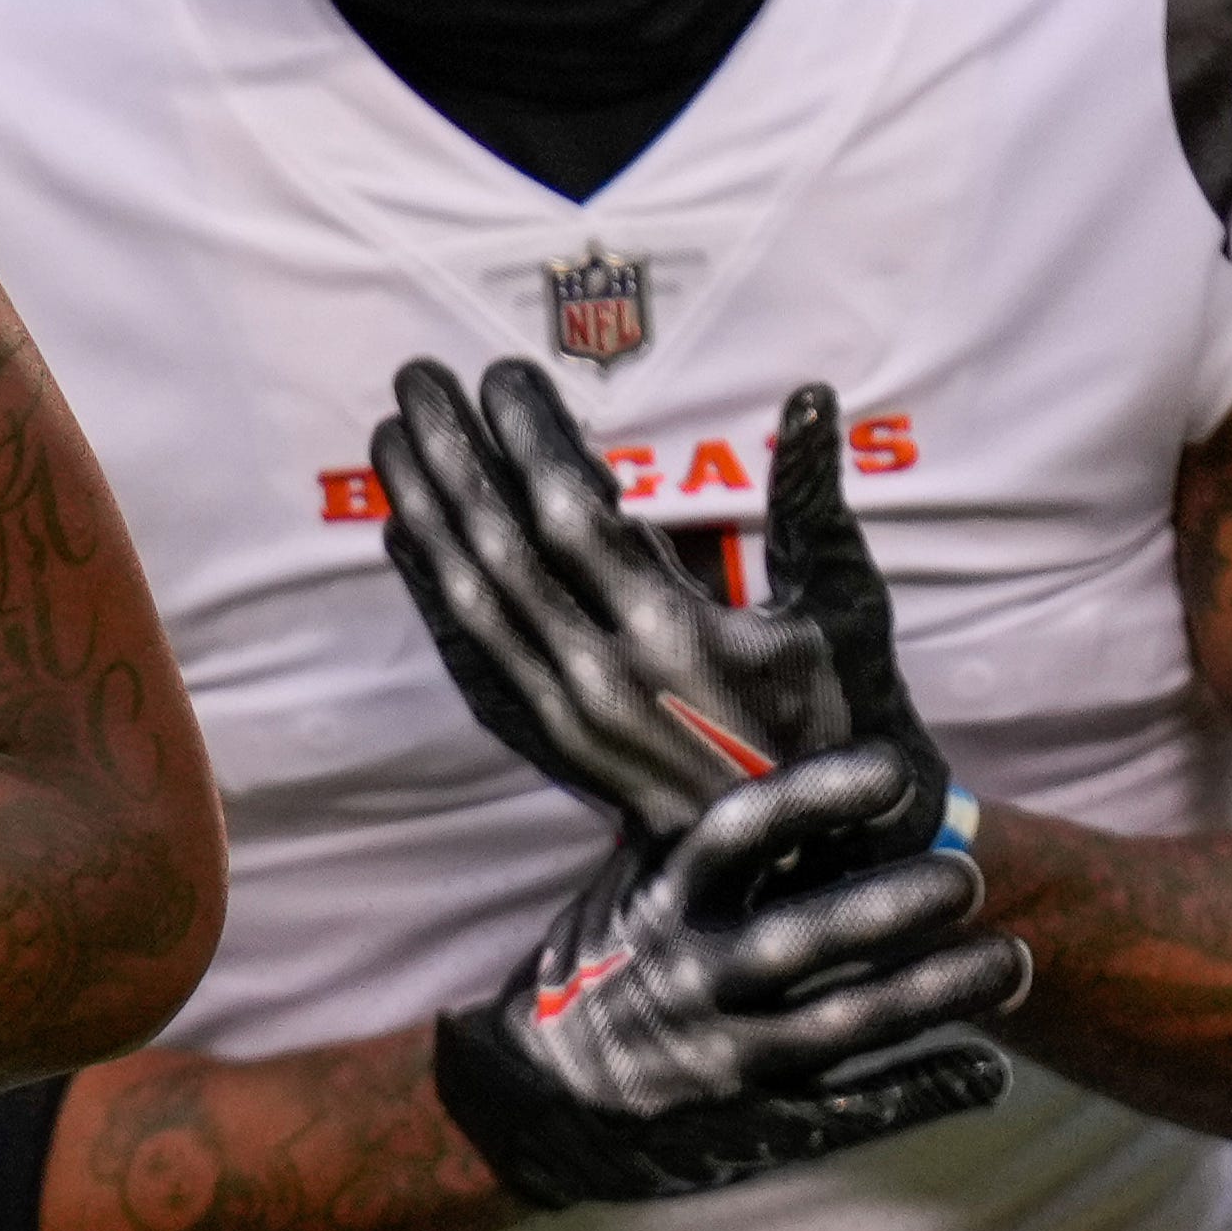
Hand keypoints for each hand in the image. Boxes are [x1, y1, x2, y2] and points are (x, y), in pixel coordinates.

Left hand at [378, 363, 948, 862]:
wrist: (808, 858)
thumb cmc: (837, 717)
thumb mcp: (843, 606)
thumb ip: (812, 499)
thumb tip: (811, 397)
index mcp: (672, 635)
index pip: (571, 514)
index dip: (529, 439)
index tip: (502, 373)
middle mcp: (600, 676)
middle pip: (498, 547)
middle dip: (450, 455)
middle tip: (416, 378)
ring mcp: (562, 715)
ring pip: (470, 598)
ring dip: (424, 511)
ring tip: (388, 437)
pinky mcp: (546, 742)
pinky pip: (468, 656)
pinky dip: (430, 592)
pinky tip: (404, 536)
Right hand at [429, 749, 1027, 1209]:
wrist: (535, 1101)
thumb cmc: (604, 969)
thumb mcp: (631, 891)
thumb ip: (705, 841)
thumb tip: (791, 752)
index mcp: (660, 903)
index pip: (737, 837)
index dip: (815, 800)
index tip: (894, 772)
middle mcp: (688, 978)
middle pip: (796, 940)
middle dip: (885, 910)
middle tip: (966, 878)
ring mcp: (720, 1058)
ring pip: (838, 1027)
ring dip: (932, 996)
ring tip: (1013, 963)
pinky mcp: (753, 1125)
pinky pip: (849, 1111)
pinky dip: (922, 1091)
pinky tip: (990, 1074)